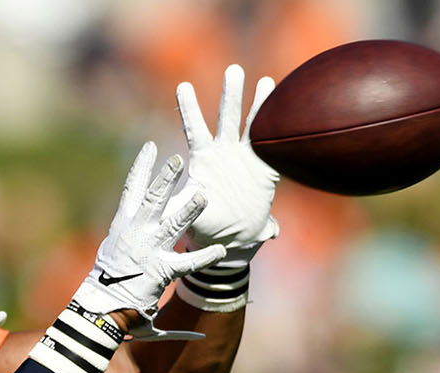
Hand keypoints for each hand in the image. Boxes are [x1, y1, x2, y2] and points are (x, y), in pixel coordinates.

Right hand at [72, 142, 226, 322]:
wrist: (103, 305)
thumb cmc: (109, 278)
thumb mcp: (114, 248)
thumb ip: (131, 229)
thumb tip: (137, 208)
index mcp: (124, 224)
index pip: (131, 189)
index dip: (141, 167)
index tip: (149, 147)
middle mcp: (136, 233)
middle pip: (152, 200)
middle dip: (165, 179)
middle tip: (178, 159)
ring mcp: (149, 251)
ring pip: (172, 225)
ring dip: (189, 211)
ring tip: (203, 196)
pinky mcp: (161, 271)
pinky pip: (188, 263)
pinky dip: (205, 257)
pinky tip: (221, 251)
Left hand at [175, 64, 279, 263]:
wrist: (231, 236)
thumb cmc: (204, 224)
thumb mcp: (183, 214)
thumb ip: (173, 206)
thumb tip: (154, 209)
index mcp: (203, 159)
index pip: (194, 128)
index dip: (189, 108)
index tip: (183, 85)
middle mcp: (224, 151)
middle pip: (226, 117)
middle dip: (230, 94)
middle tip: (234, 69)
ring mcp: (244, 156)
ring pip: (251, 124)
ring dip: (258, 103)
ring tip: (263, 80)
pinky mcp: (263, 167)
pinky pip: (271, 143)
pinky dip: (276, 125)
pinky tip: (285, 108)